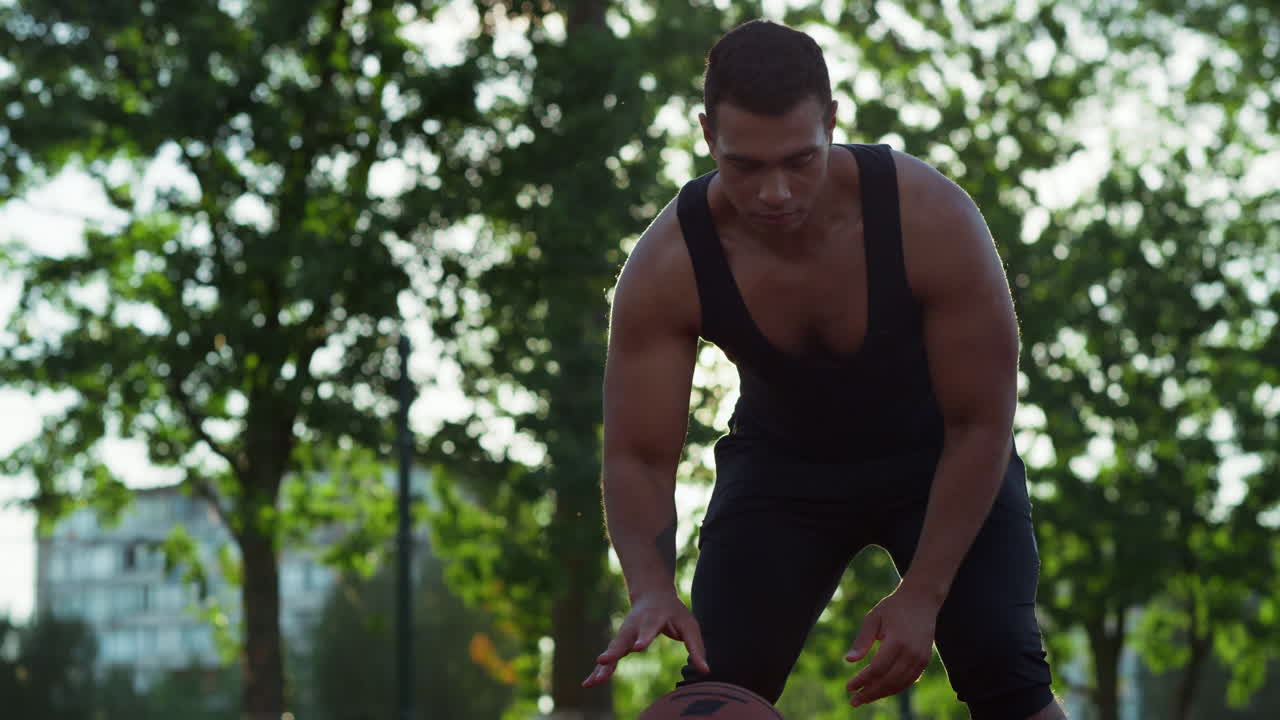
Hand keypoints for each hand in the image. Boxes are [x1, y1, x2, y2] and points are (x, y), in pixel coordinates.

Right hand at [582, 589, 709, 687]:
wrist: (652, 594)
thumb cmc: (673, 612)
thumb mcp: (689, 625)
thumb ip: (696, 647)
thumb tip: (706, 670)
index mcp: (652, 619)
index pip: (648, 629)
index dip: (643, 638)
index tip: (638, 647)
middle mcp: (634, 626)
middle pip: (622, 640)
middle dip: (613, 652)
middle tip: (603, 661)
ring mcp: (624, 635)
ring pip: (612, 651)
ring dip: (602, 666)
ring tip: (592, 682)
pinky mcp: (618, 644)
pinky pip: (608, 659)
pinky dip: (599, 671)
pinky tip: (588, 684)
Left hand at [844, 587, 940, 707]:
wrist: (922, 600)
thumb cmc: (893, 608)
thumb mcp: (873, 618)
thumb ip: (862, 641)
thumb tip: (848, 661)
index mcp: (897, 641)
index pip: (877, 669)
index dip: (862, 681)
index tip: (848, 688)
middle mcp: (912, 653)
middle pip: (889, 681)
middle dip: (870, 693)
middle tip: (853, 701)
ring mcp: (921, 658)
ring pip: (900, 684)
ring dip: (881, 694)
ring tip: (864, 698)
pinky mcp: (925, 660)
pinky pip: (909, 681)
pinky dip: (894, 688)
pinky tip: (880, 690)